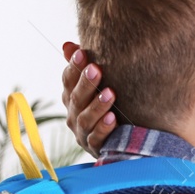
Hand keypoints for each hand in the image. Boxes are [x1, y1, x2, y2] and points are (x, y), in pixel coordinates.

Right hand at [60, 41, 117, 156]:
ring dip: (97, 105)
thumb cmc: (110, 106)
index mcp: (72, 98)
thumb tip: (67, 45)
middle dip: (85, 83)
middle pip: (76, 99)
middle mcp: (74, 115)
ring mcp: (83, 133)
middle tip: (96, 69)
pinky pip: (97, 139)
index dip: (73, 67)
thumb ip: (83, 67)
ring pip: (85, 119)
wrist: (126, 140)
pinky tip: (113, 118)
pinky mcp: (96, 148)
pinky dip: (103, 129)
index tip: (82, 52)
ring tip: (110, 93)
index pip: (68, 81)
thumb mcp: (99, 86)